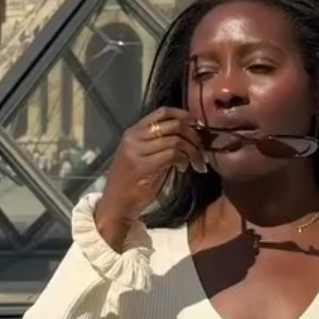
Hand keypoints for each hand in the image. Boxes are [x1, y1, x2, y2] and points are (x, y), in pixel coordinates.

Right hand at [93, 107, 206, 250]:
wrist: (116, 205)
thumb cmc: (132, 183)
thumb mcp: (145, 157)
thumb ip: (161, 144)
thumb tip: (188, 136)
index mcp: (134, 131)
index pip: (162, 112)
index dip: (183, 115)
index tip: (197, 124)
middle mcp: (134, 136)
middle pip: (173, 124)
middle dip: (194, 136)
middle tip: (202, 150)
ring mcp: (136, 150)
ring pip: (176, 140)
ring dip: (193, 152)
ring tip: (197, 163)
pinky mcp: (142, 166)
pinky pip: (172, 154)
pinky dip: (184, 160)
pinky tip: (184, 168)